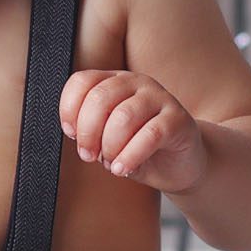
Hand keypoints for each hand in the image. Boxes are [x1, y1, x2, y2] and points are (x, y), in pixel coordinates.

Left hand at [58, 68, 207, 191]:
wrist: (181, 164)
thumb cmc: (139, 149)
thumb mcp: (109, 137)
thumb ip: (92, 130)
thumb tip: (75, 134)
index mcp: (115, 81)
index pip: (82, 81)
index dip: (70, 109)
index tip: (71, 134)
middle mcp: (136, 82)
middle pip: (99, 98)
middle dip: (88, 132)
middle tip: (89, 156)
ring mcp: (160, 97)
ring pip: (123, 116)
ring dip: (110, 146)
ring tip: (111, 164)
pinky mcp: (178, 119)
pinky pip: (150, 135)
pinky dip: (131, 155)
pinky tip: (124, 169)